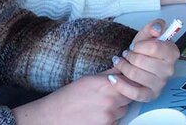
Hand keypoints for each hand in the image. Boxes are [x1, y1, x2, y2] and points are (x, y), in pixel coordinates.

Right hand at [13, 74, 129, 124]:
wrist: (52, 116)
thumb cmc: (69, 96)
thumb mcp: (90, 79)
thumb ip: (110, 73)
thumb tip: (123, 66)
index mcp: (107, 85)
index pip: (132, 81)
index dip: (130, 81)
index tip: (126, 81)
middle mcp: (111, 101)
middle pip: (130, 96)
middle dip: (123, 95)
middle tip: (109, 95)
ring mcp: (109, 116)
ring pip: (123, 110)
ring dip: (117, 108)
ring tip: (100, 105)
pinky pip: (116, 122)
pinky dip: (111, 119)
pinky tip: (97, 114)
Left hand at [109, 19, 178, 102]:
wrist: (138, 64)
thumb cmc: (144, 50)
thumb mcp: (148, 34)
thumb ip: (154, 26)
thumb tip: (157, 29)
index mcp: (172, 53)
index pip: (154, 47)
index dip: (140, 46)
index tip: (134, 46)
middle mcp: (169, 70)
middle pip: (141, 61)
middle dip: (129, 56)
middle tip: (126, 54)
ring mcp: (160, 84)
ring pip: (135, 74)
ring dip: (122, 67)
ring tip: (120, 62)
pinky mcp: (150, 96)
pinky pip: (134, 93)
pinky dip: (120, 84)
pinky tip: (113, 77)